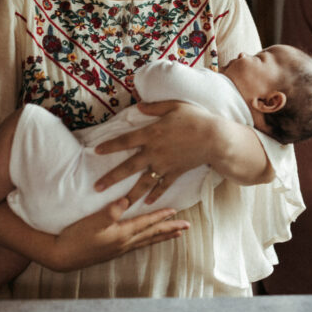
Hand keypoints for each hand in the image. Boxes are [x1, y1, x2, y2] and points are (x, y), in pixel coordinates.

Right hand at [49, 197, 189, 271]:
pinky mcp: (112, 251)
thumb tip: (126, 200)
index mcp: (122, 233)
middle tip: (186, 227)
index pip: (147, 223)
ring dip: (161, 237)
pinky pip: (138, 245)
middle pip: (152, 234)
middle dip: (170, 229)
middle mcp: (124, 243)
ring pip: (146, 241)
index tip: (176, 212)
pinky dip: (148, 241)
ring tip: (175, 235)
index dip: (161, 216)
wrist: (60, 256)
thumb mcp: (92, 221)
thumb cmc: (76, 237)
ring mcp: (118, 249)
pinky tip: (147, 240)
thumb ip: (110, 211)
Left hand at [93, 100, 216, 205]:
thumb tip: (138, 106)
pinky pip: (162, 186)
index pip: (125, 141)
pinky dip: (155, 195)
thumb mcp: (174, 106)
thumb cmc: (195, 118)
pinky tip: (146, 203)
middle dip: (112, 178)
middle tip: (97, 187)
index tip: (96, 151)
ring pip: (143, 182)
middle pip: (128, 167)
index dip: (110, 146)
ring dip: (130, 194)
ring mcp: (164, 165)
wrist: (214, 138)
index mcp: (151, 134)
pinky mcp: (175, 172)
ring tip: (119, 205)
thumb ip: (154, 107)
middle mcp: (154, 152)